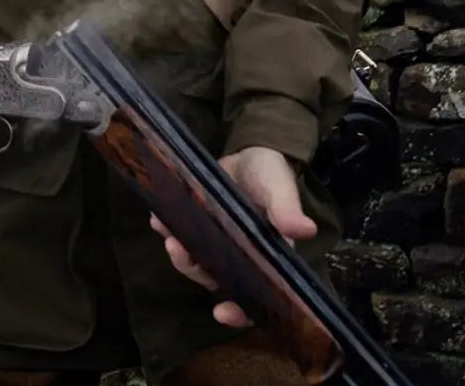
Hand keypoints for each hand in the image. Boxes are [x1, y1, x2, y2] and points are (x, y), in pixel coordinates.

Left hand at [149, 145, 316, 327]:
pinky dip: (167, 229)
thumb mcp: (280, 188)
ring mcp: (215, 240)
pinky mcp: (199, 222)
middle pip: (214, 279)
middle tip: (179, 251)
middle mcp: (238, 256)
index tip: (221, 313)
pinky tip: (157, 220)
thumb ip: (287, 209)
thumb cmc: (272, 174)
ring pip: (195, 261)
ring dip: (179, 254)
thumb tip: (306, 229)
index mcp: (264, 257)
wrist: (251, 152)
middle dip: (194, 271)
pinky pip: (181, 234)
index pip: (254, 296)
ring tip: (168, 235)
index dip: (239, 311)